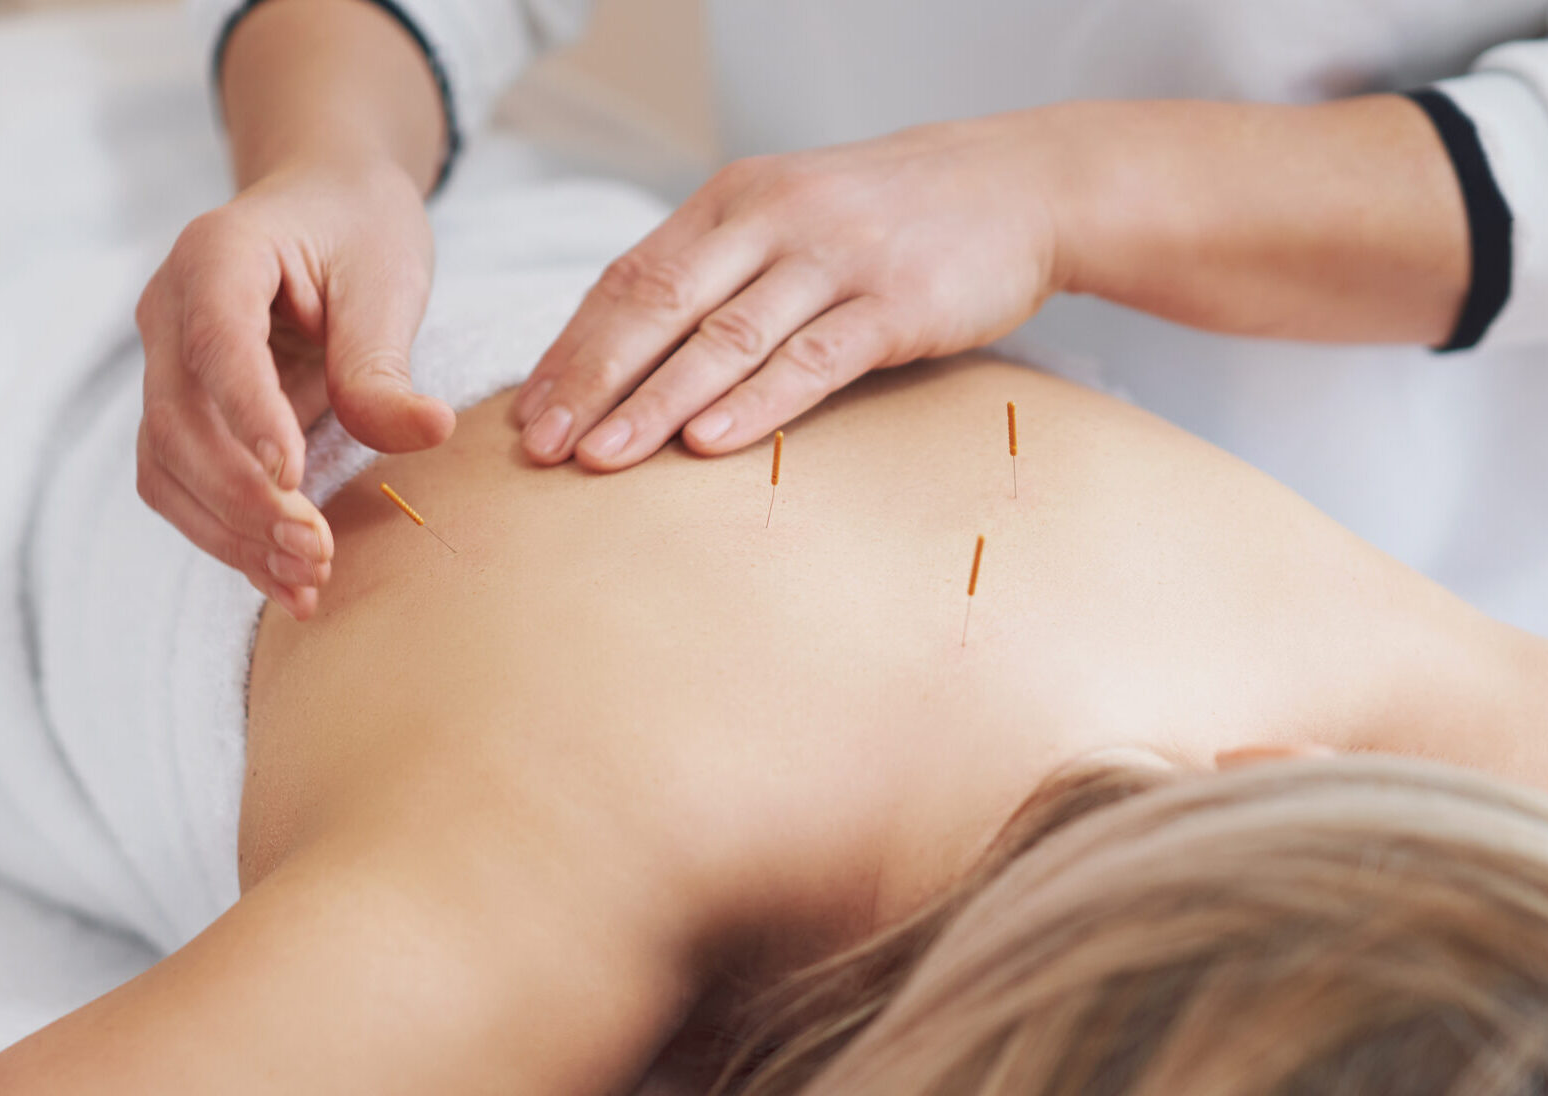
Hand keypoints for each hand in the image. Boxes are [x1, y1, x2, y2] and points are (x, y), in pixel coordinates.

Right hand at [135, 156, 453, 617]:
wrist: (326, 212)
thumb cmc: (358, 233)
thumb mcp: (387, 279)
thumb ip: (385, 361)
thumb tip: (427, 429)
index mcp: (216, 257)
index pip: (216, 344)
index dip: (249, 415)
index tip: (294, 479)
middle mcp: (170, 312)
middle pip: (178, 423)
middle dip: (245, 500)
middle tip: (317, 552)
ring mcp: (166, 368)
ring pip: (167, 469)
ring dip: (231, 535)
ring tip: (306, 580)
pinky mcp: (183, 416)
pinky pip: (184, 489)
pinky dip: (229, 540)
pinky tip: (286, 581)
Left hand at [513, 114, 1060, 471]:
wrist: (1020, 184)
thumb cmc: (891, 216)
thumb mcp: (791, 215)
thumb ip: (721, 268)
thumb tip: (634, 348)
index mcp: (734, 199)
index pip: (630, 278)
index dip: (572, 349)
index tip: (526, 412)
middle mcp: (773, 219)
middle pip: (658, 307)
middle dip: (591, 382)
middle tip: (539, 449)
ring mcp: (834, 259)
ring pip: (724, 339)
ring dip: (655, 403)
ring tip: (601, 460)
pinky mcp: (893, 304)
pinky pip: (811, 360)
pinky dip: (756, 404)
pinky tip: (708, 444)